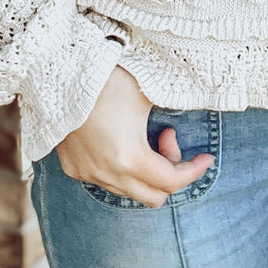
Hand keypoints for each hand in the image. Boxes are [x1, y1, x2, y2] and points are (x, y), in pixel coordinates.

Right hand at [55, 66, 213, 207]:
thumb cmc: (108, 77)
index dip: (194, 170)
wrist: (60, 71)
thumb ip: (171, 115)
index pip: (172, 182)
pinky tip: (122, 139)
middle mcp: (107, 174)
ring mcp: (87, 173)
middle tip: (167, 136)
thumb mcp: (148, 93)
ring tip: (144, 133)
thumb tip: (189, 121)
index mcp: (129, 158)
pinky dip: (124, 169)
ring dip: (146, 170)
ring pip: (130, 190)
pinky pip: (108, 181)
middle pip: (154, 196)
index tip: (207, 156)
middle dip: (171, 172)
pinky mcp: (73, 168)